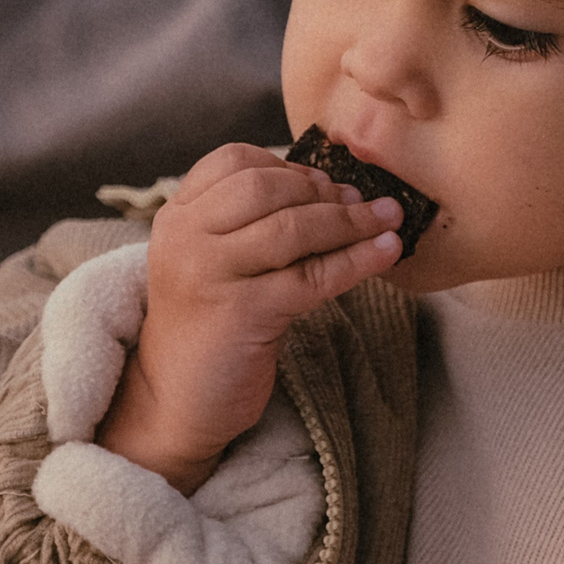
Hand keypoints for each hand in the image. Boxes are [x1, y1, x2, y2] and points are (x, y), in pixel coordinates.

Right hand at [95, 143, 402, 493]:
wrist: (175, 403)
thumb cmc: (209, 327)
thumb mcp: (214, 263)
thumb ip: (251, 224)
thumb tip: (336, 188)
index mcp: (177, 217)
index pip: (233, 160)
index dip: (287, 166)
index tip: (324, 182)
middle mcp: (186, 238)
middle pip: (267, 187)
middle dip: (324, 191)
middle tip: (362, 204)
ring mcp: (210, 274)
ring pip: (293, 228)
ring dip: (351, 221)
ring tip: (388, 219)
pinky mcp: (242, 313)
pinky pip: (312, 276)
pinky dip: (357, 260)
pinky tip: (387, 252)